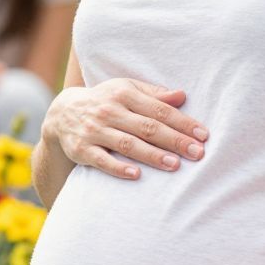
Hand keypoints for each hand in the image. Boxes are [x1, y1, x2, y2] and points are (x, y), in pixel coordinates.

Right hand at [42, 79, 206, 178]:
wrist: (61, 114)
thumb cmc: (104, 101)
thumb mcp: (125, 89)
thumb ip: (153, 94)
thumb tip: (182, 95)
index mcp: (123, 93)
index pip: (158, 109)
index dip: (182, 122)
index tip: (203, 135)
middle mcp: (108, 110)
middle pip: (147, 127)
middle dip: (174, 140)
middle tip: (198, 153)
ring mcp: (94, 130)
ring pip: (127, 144)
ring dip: (152, 155)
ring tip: (175, 165)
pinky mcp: (81, 149)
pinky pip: (101, 160)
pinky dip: (118, 167)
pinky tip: (136, 175)